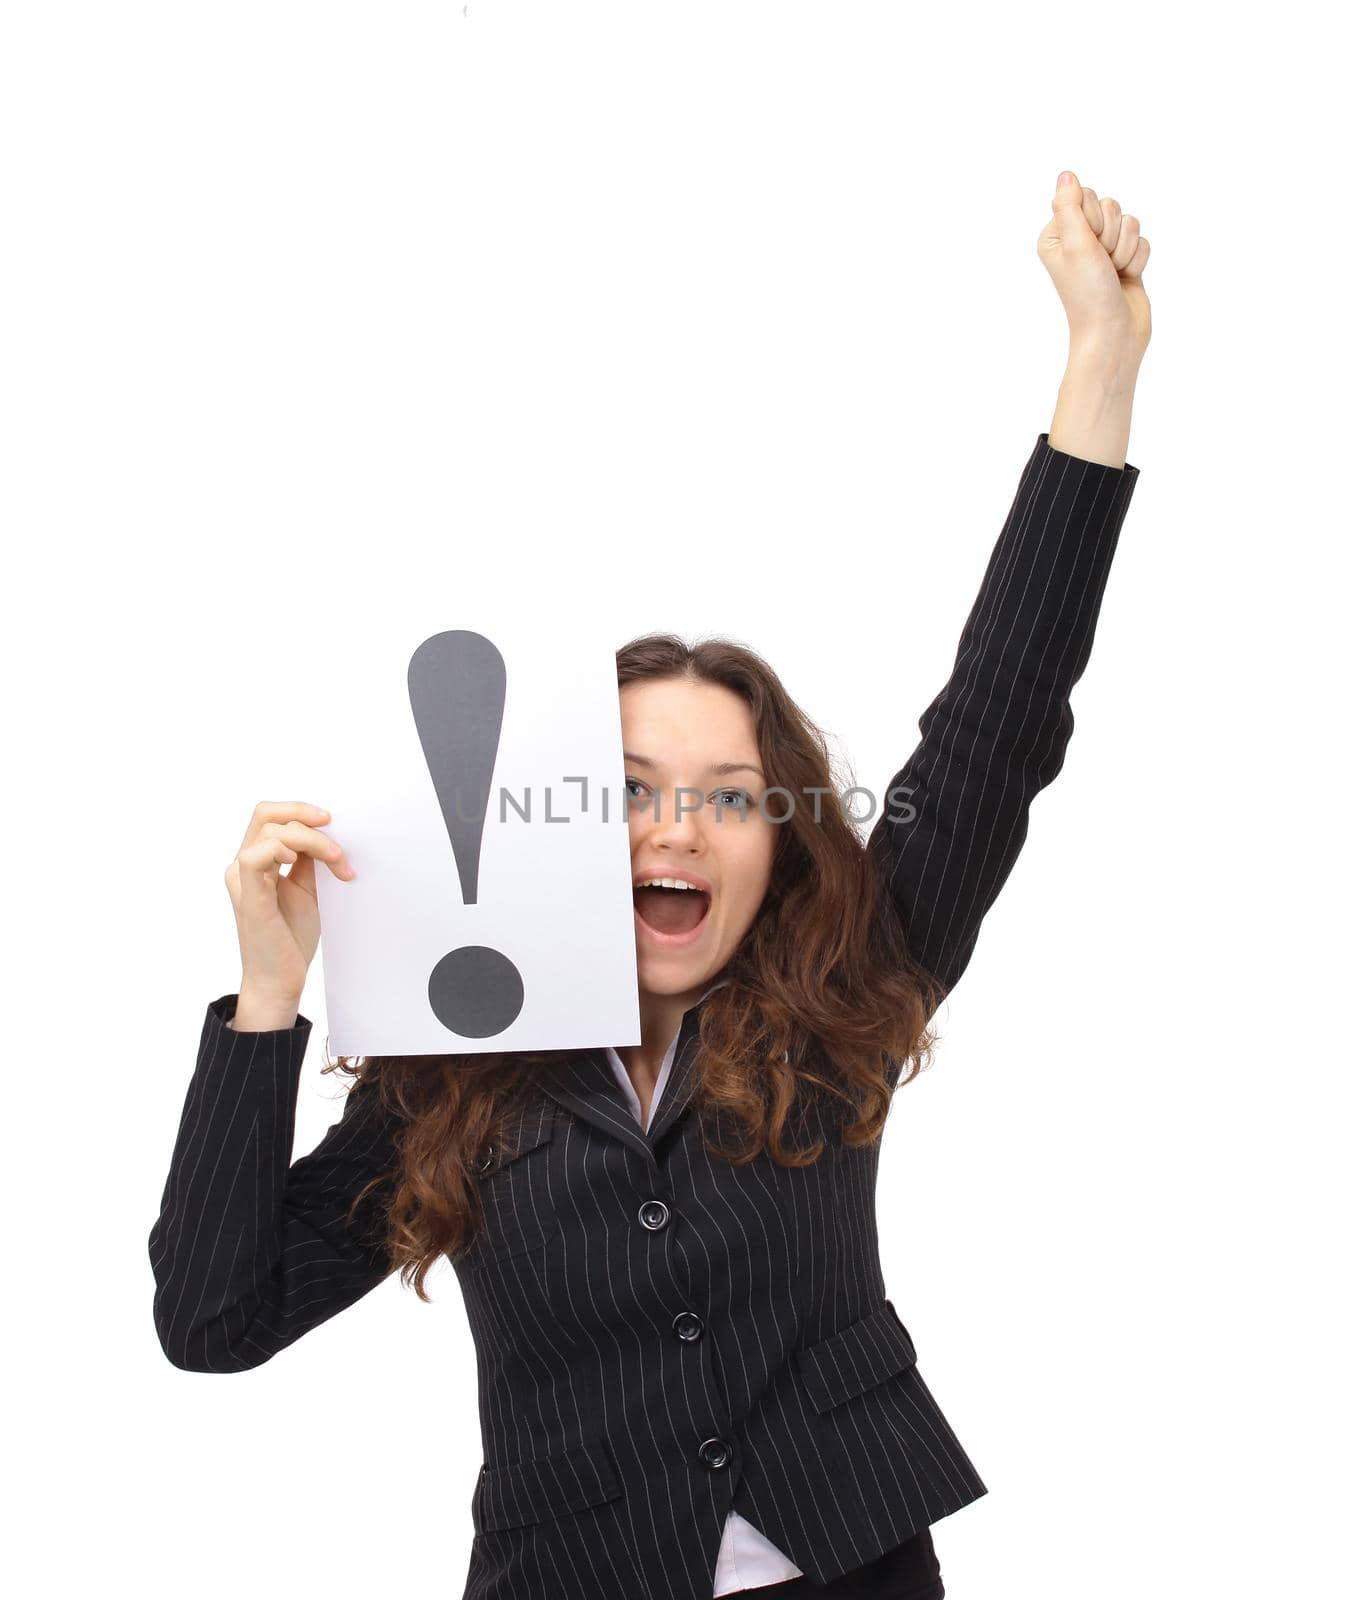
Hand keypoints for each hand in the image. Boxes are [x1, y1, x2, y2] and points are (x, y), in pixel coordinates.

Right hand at [223, 800, 354, 1006]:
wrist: (282, 978)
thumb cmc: (292, 936)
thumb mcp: (308, 887)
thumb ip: (309, 859)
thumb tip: (328, 830)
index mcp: (257, 860)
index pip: (270, 817)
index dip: (300, 811)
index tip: (333, 821)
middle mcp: (243, 865)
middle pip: (265, 814)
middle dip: (303, 814)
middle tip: (333, 825)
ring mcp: (242, 879)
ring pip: (269, 832)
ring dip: (311, 840)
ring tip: (337, 862)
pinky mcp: (248, 896)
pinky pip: (255, 857)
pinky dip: (279, 849)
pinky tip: (296, 860)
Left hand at [1038, 171, 1151, 370]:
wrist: (1113, 334)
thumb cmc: (1089, 294)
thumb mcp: (1075, 245)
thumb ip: (1070, 206)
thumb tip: (1066, 175)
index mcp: (1057, 234)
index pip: (1084, 196)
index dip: (1093, 218)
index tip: (1088, 247)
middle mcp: (1077, 240)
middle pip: (1109, 206)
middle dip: (1111, 235)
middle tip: (1102, 263)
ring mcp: (1102, 251)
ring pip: (1129, 222)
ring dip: (1125, 249)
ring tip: (1114, 274)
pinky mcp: (1124, 260)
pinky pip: (1142, 240)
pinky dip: (1138, 260)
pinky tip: (1126, 279)